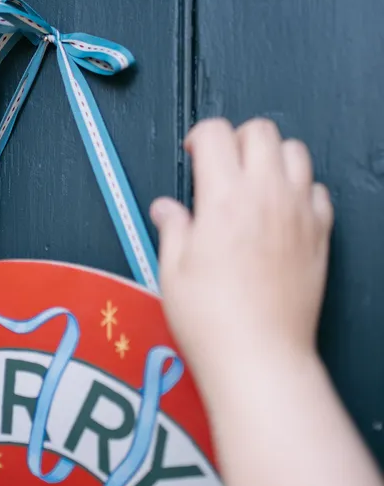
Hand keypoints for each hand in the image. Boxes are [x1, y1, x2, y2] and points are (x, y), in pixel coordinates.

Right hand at [150, 118, 333, 398]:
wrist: (259, 356)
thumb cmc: (211, 320)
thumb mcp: (172, 271)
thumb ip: (172, 228)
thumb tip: (165, 208)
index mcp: (223, 198)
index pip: (216, 133)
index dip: (199, 136)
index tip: (193, 156)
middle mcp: (266, 195)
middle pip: (260, 130)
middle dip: (236, 139)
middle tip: (221, 167)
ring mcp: (298, 212)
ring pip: (296, 151)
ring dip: (271, 157)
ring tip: (253, 185)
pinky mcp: (320, 234)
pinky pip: (318, 190)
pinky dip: (300, 188)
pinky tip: (280, 212)